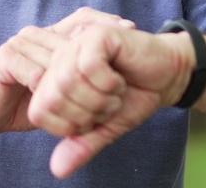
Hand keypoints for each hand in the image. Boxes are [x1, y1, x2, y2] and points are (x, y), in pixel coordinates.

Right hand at [0, 8, 135, 141]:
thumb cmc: (18, 102)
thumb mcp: (55, 90)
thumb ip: (77, 79)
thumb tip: (115, 75)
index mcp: (48, 37)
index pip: (82, 18)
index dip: (106, 21)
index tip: (131, 30)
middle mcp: (35, 35)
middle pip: (75, 40)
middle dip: (98, 65)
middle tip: (117, 91)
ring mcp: (19, 44)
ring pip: (60, 60)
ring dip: (77, 86)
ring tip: (94, 109)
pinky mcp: (5, 60)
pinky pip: (36, 72)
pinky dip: (51, 90)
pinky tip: (60, 106)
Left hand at [27, 26, 194, 177]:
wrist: (166, 76)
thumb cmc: (133, 97)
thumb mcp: (104, 128)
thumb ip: (81, 145)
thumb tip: (57, 170)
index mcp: (54, 80)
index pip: (39, 112)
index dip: (69, 125)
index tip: (94, 119)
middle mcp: (60, 59)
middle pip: (52, 97)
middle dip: (86, 113)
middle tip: (108, 106)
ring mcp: (77, 44)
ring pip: (68, 80)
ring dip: (99, 98)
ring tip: (115, 93)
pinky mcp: (97, 35)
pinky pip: (90, 65)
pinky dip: (109, 82)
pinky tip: (120, 79)